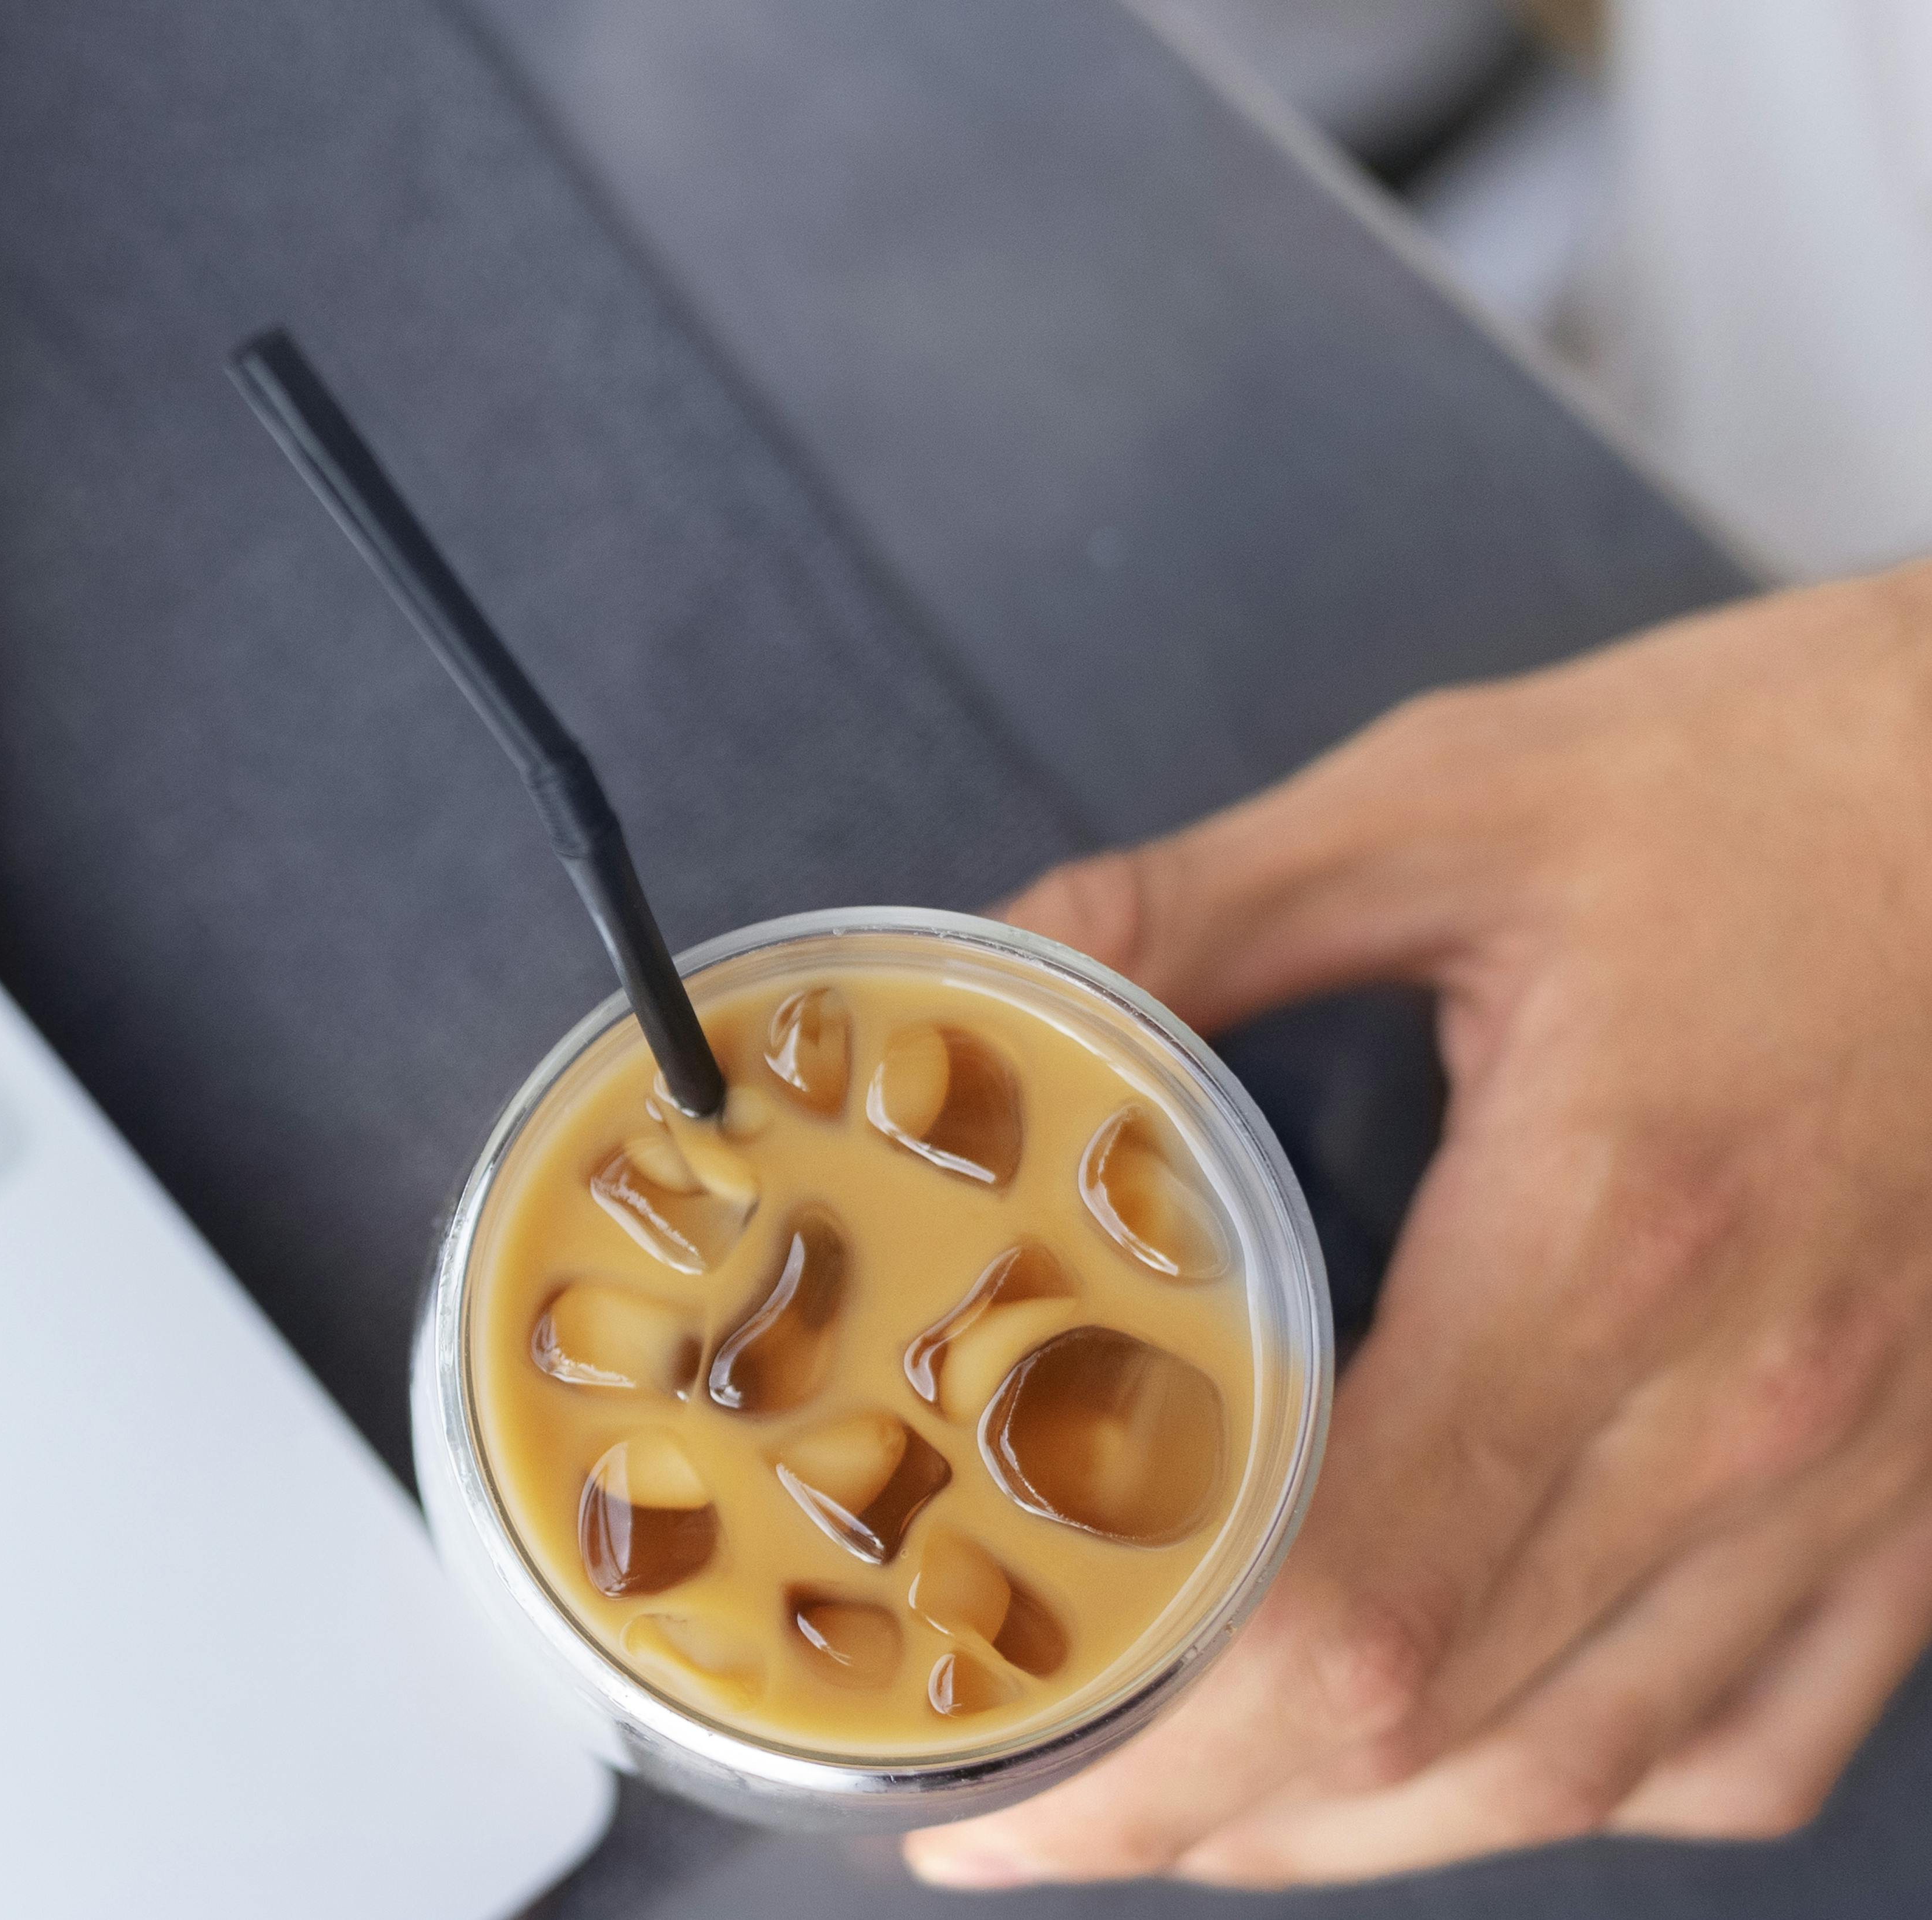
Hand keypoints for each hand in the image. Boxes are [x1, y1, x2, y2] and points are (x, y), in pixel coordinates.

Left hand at [907, 568, 1931, 1887]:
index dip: (1149, 1741)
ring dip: (1364, 1831)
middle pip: (1437, 1730)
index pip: (1348, 1604)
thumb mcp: (1457, 792)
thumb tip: (985, 975)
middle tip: (1021, 1820)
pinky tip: (1460, 1758)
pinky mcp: (1930, 1493)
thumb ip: (1196, 909)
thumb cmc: (1788, 772)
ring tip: (1190, 1818)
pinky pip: (1757, 1736)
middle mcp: (1747, 1409)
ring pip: (1586, 1768)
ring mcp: (1863, 1477)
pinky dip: (1584, 1781)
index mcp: (1607, 1239)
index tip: (990, 1785)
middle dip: (1200, 1820)